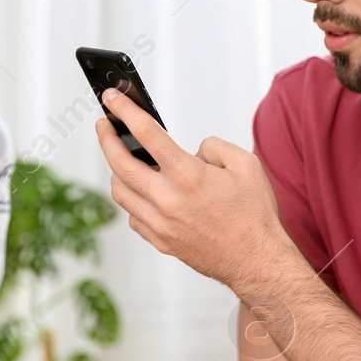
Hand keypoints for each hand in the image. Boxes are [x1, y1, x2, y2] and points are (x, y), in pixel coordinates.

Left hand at [93, 87, 296, 289]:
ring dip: (116, 170)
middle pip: (119, 163)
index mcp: (188, 175)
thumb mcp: (246, 164)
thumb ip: (213, 146)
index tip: (112, 98)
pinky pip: (133, 216)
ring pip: (120, 192)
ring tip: (121, 157)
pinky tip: (143, 192)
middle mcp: (167, 200)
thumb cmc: (254, 215)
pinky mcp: (160, 241)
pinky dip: (133, 200)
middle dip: (106, 138)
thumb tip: (190, 150)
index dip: (124, 110)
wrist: (257, 262)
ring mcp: (160, 224)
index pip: (145, 133)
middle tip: (103, 124)